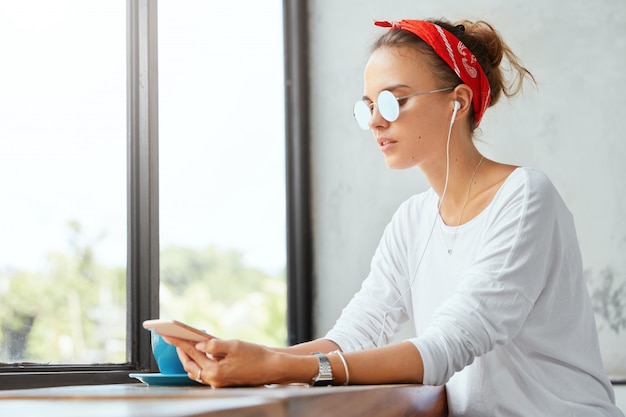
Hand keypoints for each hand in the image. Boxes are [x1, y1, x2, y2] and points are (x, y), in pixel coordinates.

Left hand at [163, 336, 283, 387]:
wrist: (271, 368)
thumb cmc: (256, 356)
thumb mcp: (234, 345)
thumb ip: (214, 345)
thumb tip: (199, 344)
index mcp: (215, 371)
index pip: (192, 353)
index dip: (179, 342)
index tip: (169, 335)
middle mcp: (214, 380)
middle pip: (190, 366)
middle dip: (181, 352)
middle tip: (174, 340)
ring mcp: (218, 383)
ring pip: (197, 371)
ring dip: (190, 359)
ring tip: (185, 346)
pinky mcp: (223, 382)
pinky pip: (206, 373)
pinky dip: (200, 363)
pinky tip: (202, 354)